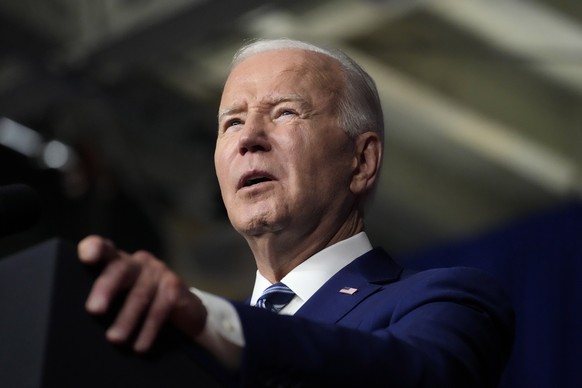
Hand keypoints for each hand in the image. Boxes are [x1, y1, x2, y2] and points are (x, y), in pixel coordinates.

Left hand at [77, 235, 206, 352]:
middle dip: (106, 288)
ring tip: (115, 340)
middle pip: (120, 269)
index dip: (94, 248)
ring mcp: (158, 272)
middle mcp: (138, 262)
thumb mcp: (119, 301)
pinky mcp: (175, 286)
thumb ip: (102, 302)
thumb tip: (74, 324)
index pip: (104, 250)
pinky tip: (139, 346)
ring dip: (126, 319)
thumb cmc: (139, 309)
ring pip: (139, 294)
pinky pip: (160, 308)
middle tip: (94, 310)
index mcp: (118, 262)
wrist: (182, 314)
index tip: (87, 257)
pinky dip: (148, 329)